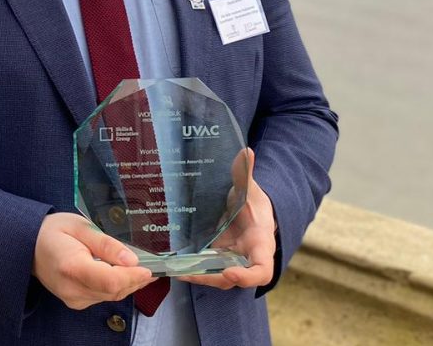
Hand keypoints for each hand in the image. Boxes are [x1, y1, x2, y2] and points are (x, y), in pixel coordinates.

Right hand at [32, 212, 155, 309]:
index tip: (149, 268)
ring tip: (142, 268)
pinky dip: (118, 287)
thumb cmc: (53, 231)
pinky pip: (104, 297)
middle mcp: (72, 288)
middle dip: (136, 280)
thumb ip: (106, 243)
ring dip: (129, 284)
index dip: (133, 277)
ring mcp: (73, 298)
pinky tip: (124, 274)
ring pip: (112, 296)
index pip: (110, 281)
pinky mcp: (76, 302)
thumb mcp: (80, 226)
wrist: (28, 246)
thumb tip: (132, 260)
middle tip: (152, 265)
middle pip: (114, 291)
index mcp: (71, 267)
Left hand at [180, 148, 276, 289]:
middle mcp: (245, 258)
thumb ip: (245, 175)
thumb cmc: (253, 204)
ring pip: (214, 277)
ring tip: (175, 270)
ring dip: (196, 275)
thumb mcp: (250, 190)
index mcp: (260, 244)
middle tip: (187, 273)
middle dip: (210, 278)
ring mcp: (229, 261)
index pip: (261, 270)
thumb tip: (245, 152)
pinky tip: (171, 266)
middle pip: (231, 280)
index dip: (247, 276)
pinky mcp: (215, 259)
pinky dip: (190, 269)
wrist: (250, 213)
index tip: (230, 273)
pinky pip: (204, 269)